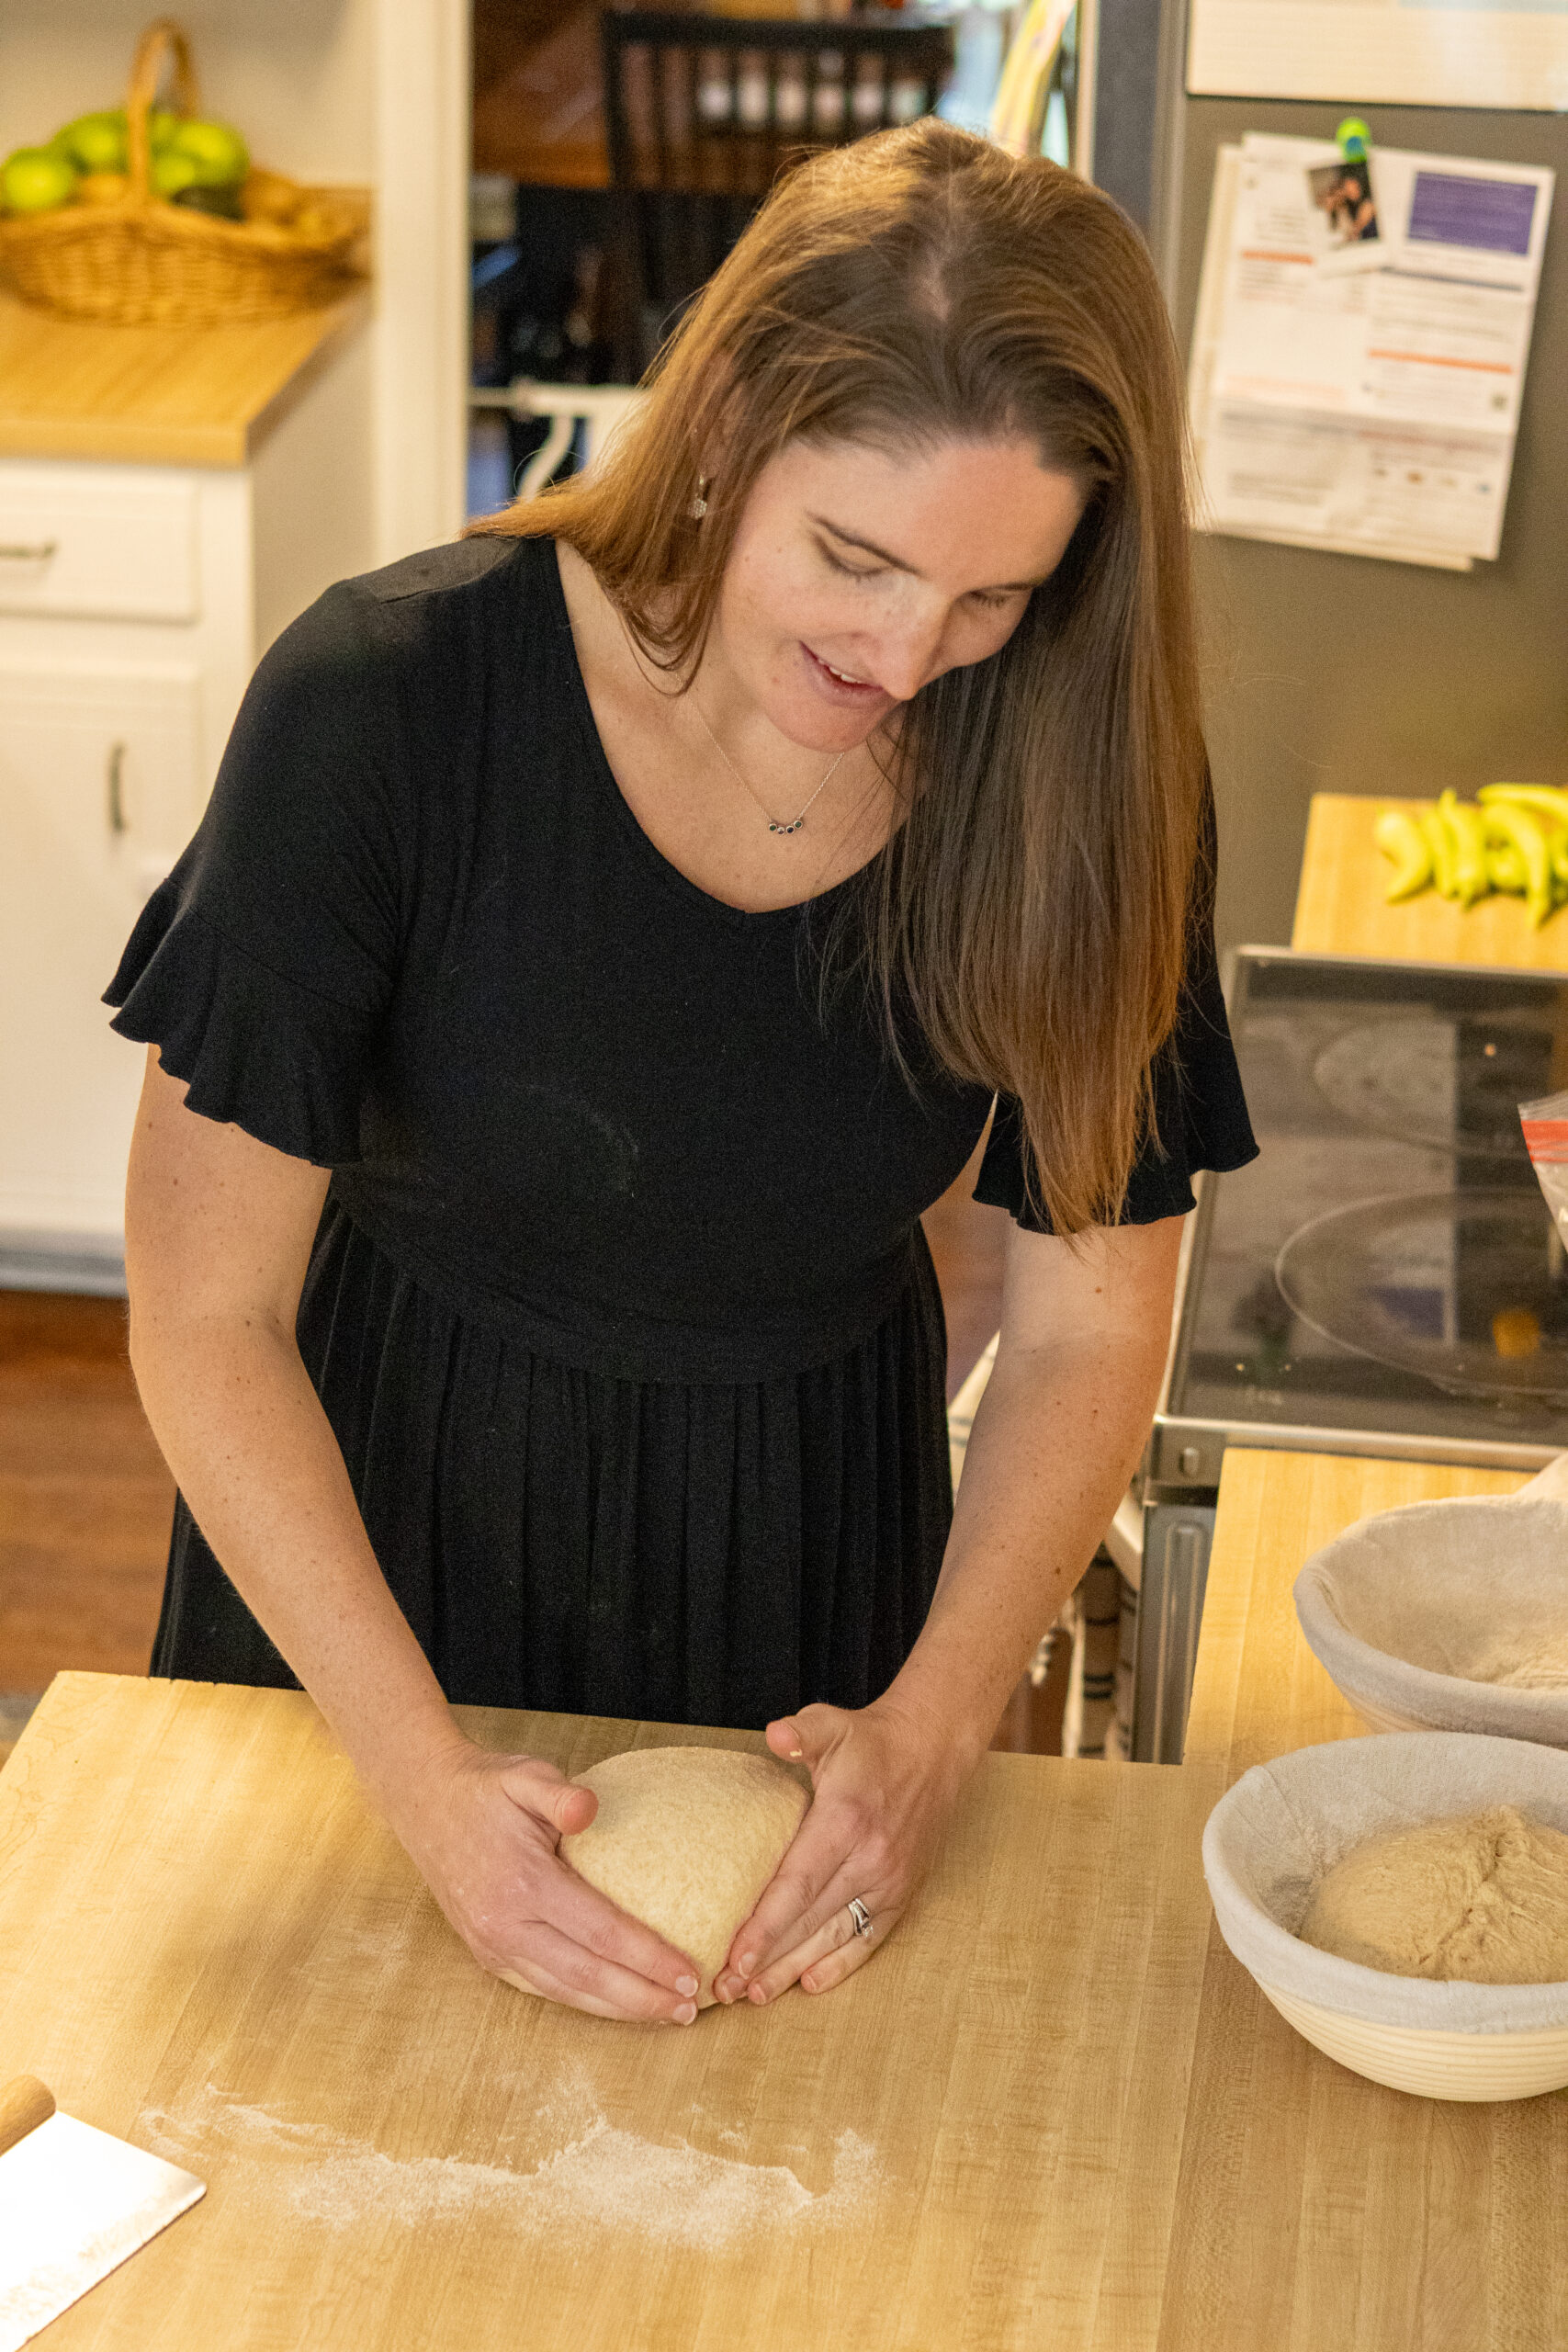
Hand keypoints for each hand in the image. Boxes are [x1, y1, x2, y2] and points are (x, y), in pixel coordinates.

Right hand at [386, 1738, 704, 2022]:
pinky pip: (543, 1985)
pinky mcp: (487, 1952)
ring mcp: (492, 1945)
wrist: (425, 1802)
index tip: (690, 1971)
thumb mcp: (525, 1775)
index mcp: (522, 1884)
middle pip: (587, 1976)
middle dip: (642, 1998)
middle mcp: (504, 1925)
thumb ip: (559, 1794)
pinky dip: (584, 1999)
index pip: (601, 1933)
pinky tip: (616, 2002)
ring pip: (564, 1991)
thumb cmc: (486, 1787)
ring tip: (664, 2014)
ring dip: (617, 2009)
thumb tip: (589, 1807)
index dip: (649, 1958)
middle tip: (690, 2008)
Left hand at [711, 1695, 965, 2006]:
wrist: (934, 1751)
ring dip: (795, 1969)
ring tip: (756, 1996)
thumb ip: (802, 1732)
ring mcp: (890, 1881)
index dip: (765, 1926)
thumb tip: (775, 1734)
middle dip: (767, 1960)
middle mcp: (871, 1858)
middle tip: (726, 1989)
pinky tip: (809, 1984)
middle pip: (811, 1921)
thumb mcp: (833, 1725)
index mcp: (846, 1821)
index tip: (734, 1958)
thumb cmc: (871, 1742)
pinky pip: (868, 1938)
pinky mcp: (903, 1893)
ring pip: (836, 1936)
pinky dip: (840, 1964)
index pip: (798, 1884)